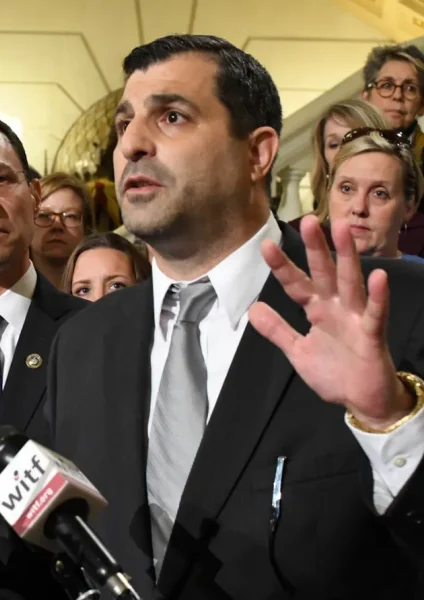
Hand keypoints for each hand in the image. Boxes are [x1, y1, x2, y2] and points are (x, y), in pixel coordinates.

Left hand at [249, 216, 413, 429]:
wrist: (362, 401)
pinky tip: (378, 277)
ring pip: (350, 283)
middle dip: (316, 248)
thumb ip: (277, 330)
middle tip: (308, 220)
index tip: (266, 245)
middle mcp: (336, 308)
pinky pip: (376, 314)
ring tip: (341, 231)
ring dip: (347, 258)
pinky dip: (378, 297)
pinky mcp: (373, 336)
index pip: (296, 284)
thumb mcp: (297, 351)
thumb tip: (252, 309)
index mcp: (317, 310)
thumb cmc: (334, 372)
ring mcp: (355, 319)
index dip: (282, 266)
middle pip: (324, 273)